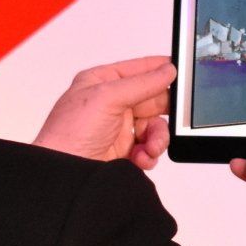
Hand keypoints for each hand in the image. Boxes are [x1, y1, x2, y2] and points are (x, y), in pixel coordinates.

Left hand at [34, 55, 174, 170]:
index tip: (182, 73)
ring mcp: (118, 128)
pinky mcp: (124, 151)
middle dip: (164, 111)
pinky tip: (141, 158)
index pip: (139, 70)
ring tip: (150, 147)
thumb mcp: (107, 98)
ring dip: (157, 137)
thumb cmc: (69, 134)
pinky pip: (149, 148)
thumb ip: (141, 83)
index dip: (160, 70)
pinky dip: (150, 154)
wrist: (63, 176)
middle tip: (175, 116)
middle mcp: (111, 103)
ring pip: (154, 126)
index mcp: (102, 82)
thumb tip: (166, 71)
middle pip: (153, 100)